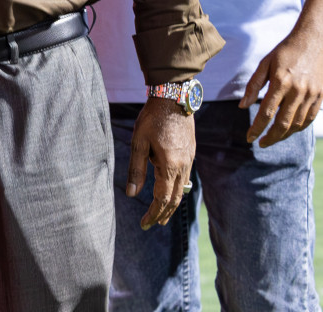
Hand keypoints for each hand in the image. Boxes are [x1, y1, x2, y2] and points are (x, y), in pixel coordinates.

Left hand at [126, 96, 195, 229]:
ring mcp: (189, 160)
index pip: (162, 199)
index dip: (153, 213)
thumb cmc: (152, 119)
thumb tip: (131, 194)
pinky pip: (184, 178)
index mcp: (170, 165)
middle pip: (175, 199)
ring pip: (181, 190)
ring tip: (161, 214)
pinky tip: (169, 191)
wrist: (174, 99)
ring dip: (171, 204)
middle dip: (162, 213)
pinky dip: (176, 190)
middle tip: (152, 224)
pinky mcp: (190, 154)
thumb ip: (135, 169)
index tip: (144, 224)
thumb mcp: (138, 143)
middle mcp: (183, 166)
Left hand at [240, 28, 322, 146]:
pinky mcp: (322, 95)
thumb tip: (242, 106)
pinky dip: (300, 127)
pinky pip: (311, 118)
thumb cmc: (284, 51)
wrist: (313, 40)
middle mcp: (297, 90)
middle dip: (271, 137)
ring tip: (274, 138)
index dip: (257, 128)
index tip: (249, 138)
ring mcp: (312, 94)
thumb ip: (253, 85)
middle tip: (261, 144)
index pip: (266, 112)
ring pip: (298, 123)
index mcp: (280, 82)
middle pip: (283, 123)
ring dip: (285, 134)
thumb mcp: (264, 64)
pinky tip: (291, 130)